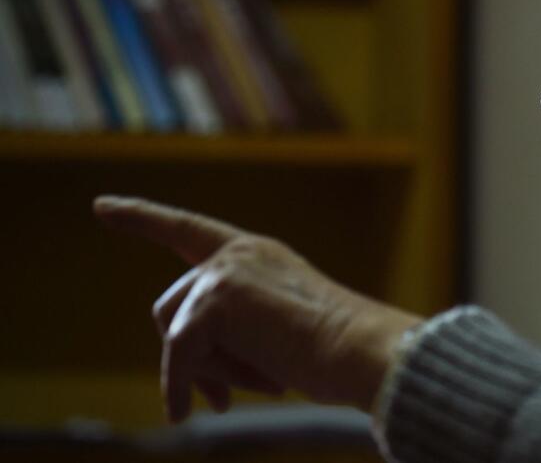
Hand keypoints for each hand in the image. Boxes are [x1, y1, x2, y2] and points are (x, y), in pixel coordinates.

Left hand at [94, 195, 422, 421]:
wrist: (360, 351)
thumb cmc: (333, 351)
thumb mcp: (277, 328)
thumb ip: (233, 327)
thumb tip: (187, 370)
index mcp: (257, 253)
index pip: (188, 229)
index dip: (142, 218)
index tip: (101, 207)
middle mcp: (238, 253)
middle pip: (172, 308)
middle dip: (192, 358)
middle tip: (223, 399)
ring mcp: (224, 273)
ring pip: (175, 335)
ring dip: (204, 372)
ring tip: (246, 392)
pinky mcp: (215, 302)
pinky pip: (178, 356)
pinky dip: (179, 388)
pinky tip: (185, 413)